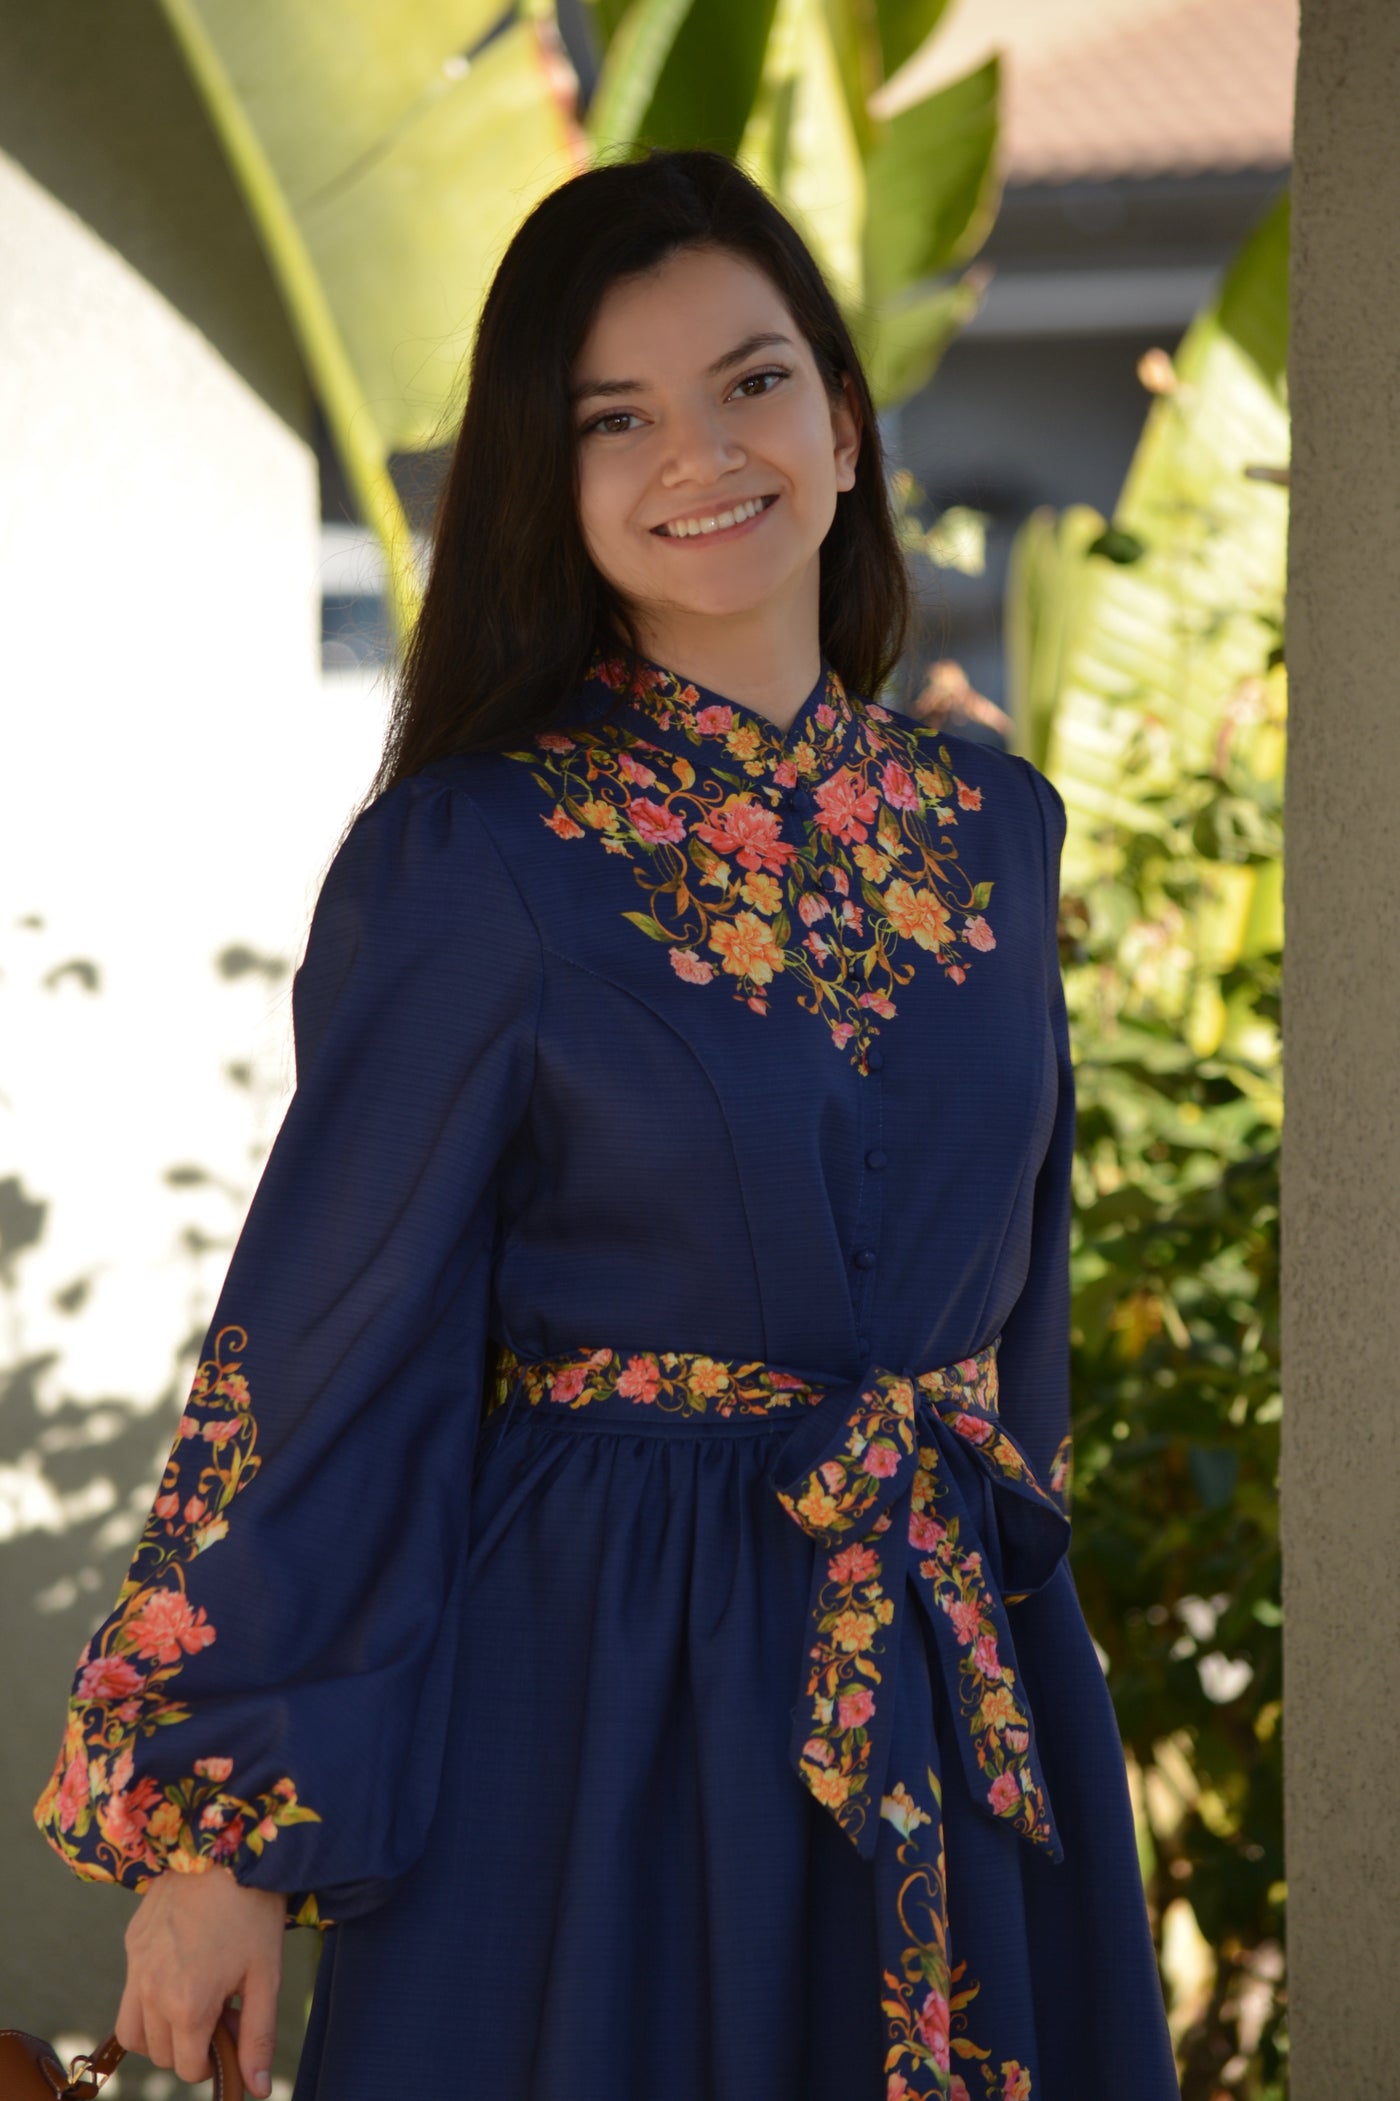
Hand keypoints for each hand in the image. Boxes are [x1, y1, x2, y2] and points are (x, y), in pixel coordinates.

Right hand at [117, 1866, 285, 2096]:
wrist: (225, 1845)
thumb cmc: (252, 1909)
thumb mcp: (265, 1975)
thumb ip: (258, 2036)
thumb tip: (256, 2089)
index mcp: (186, 2006)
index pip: (186, 2068)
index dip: (213, 2060)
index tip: (232, 2029)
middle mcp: (151, 1991)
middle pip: (159, 2054)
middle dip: (189, 2045)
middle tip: (222, 2009)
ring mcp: (135, 1966)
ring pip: (133, 2031)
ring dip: (160, 2030)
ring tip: (194, 1998)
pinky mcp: (131, 1942)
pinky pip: (130, 1988)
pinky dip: (150, 1995)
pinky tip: (184, 1964)